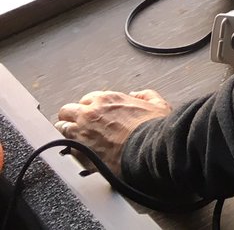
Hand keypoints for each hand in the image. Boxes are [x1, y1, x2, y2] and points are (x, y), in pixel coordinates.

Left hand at [56, 89, 171, 176]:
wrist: (147, 150)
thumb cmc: (152, 129)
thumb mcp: (158, 104)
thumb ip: (145, 95)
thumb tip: (136, 94)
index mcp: (108, 99)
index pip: (87, 99)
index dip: (91, 107)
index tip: (94, 114)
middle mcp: (90, 112)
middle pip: (67, 110)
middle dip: (71, 116)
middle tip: (78, 125)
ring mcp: (81, 131)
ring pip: (61, 127)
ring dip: (67, 132)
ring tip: (74, 139)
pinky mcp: (78, 150)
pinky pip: (65, 147)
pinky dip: (70, 149)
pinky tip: (78, 153)